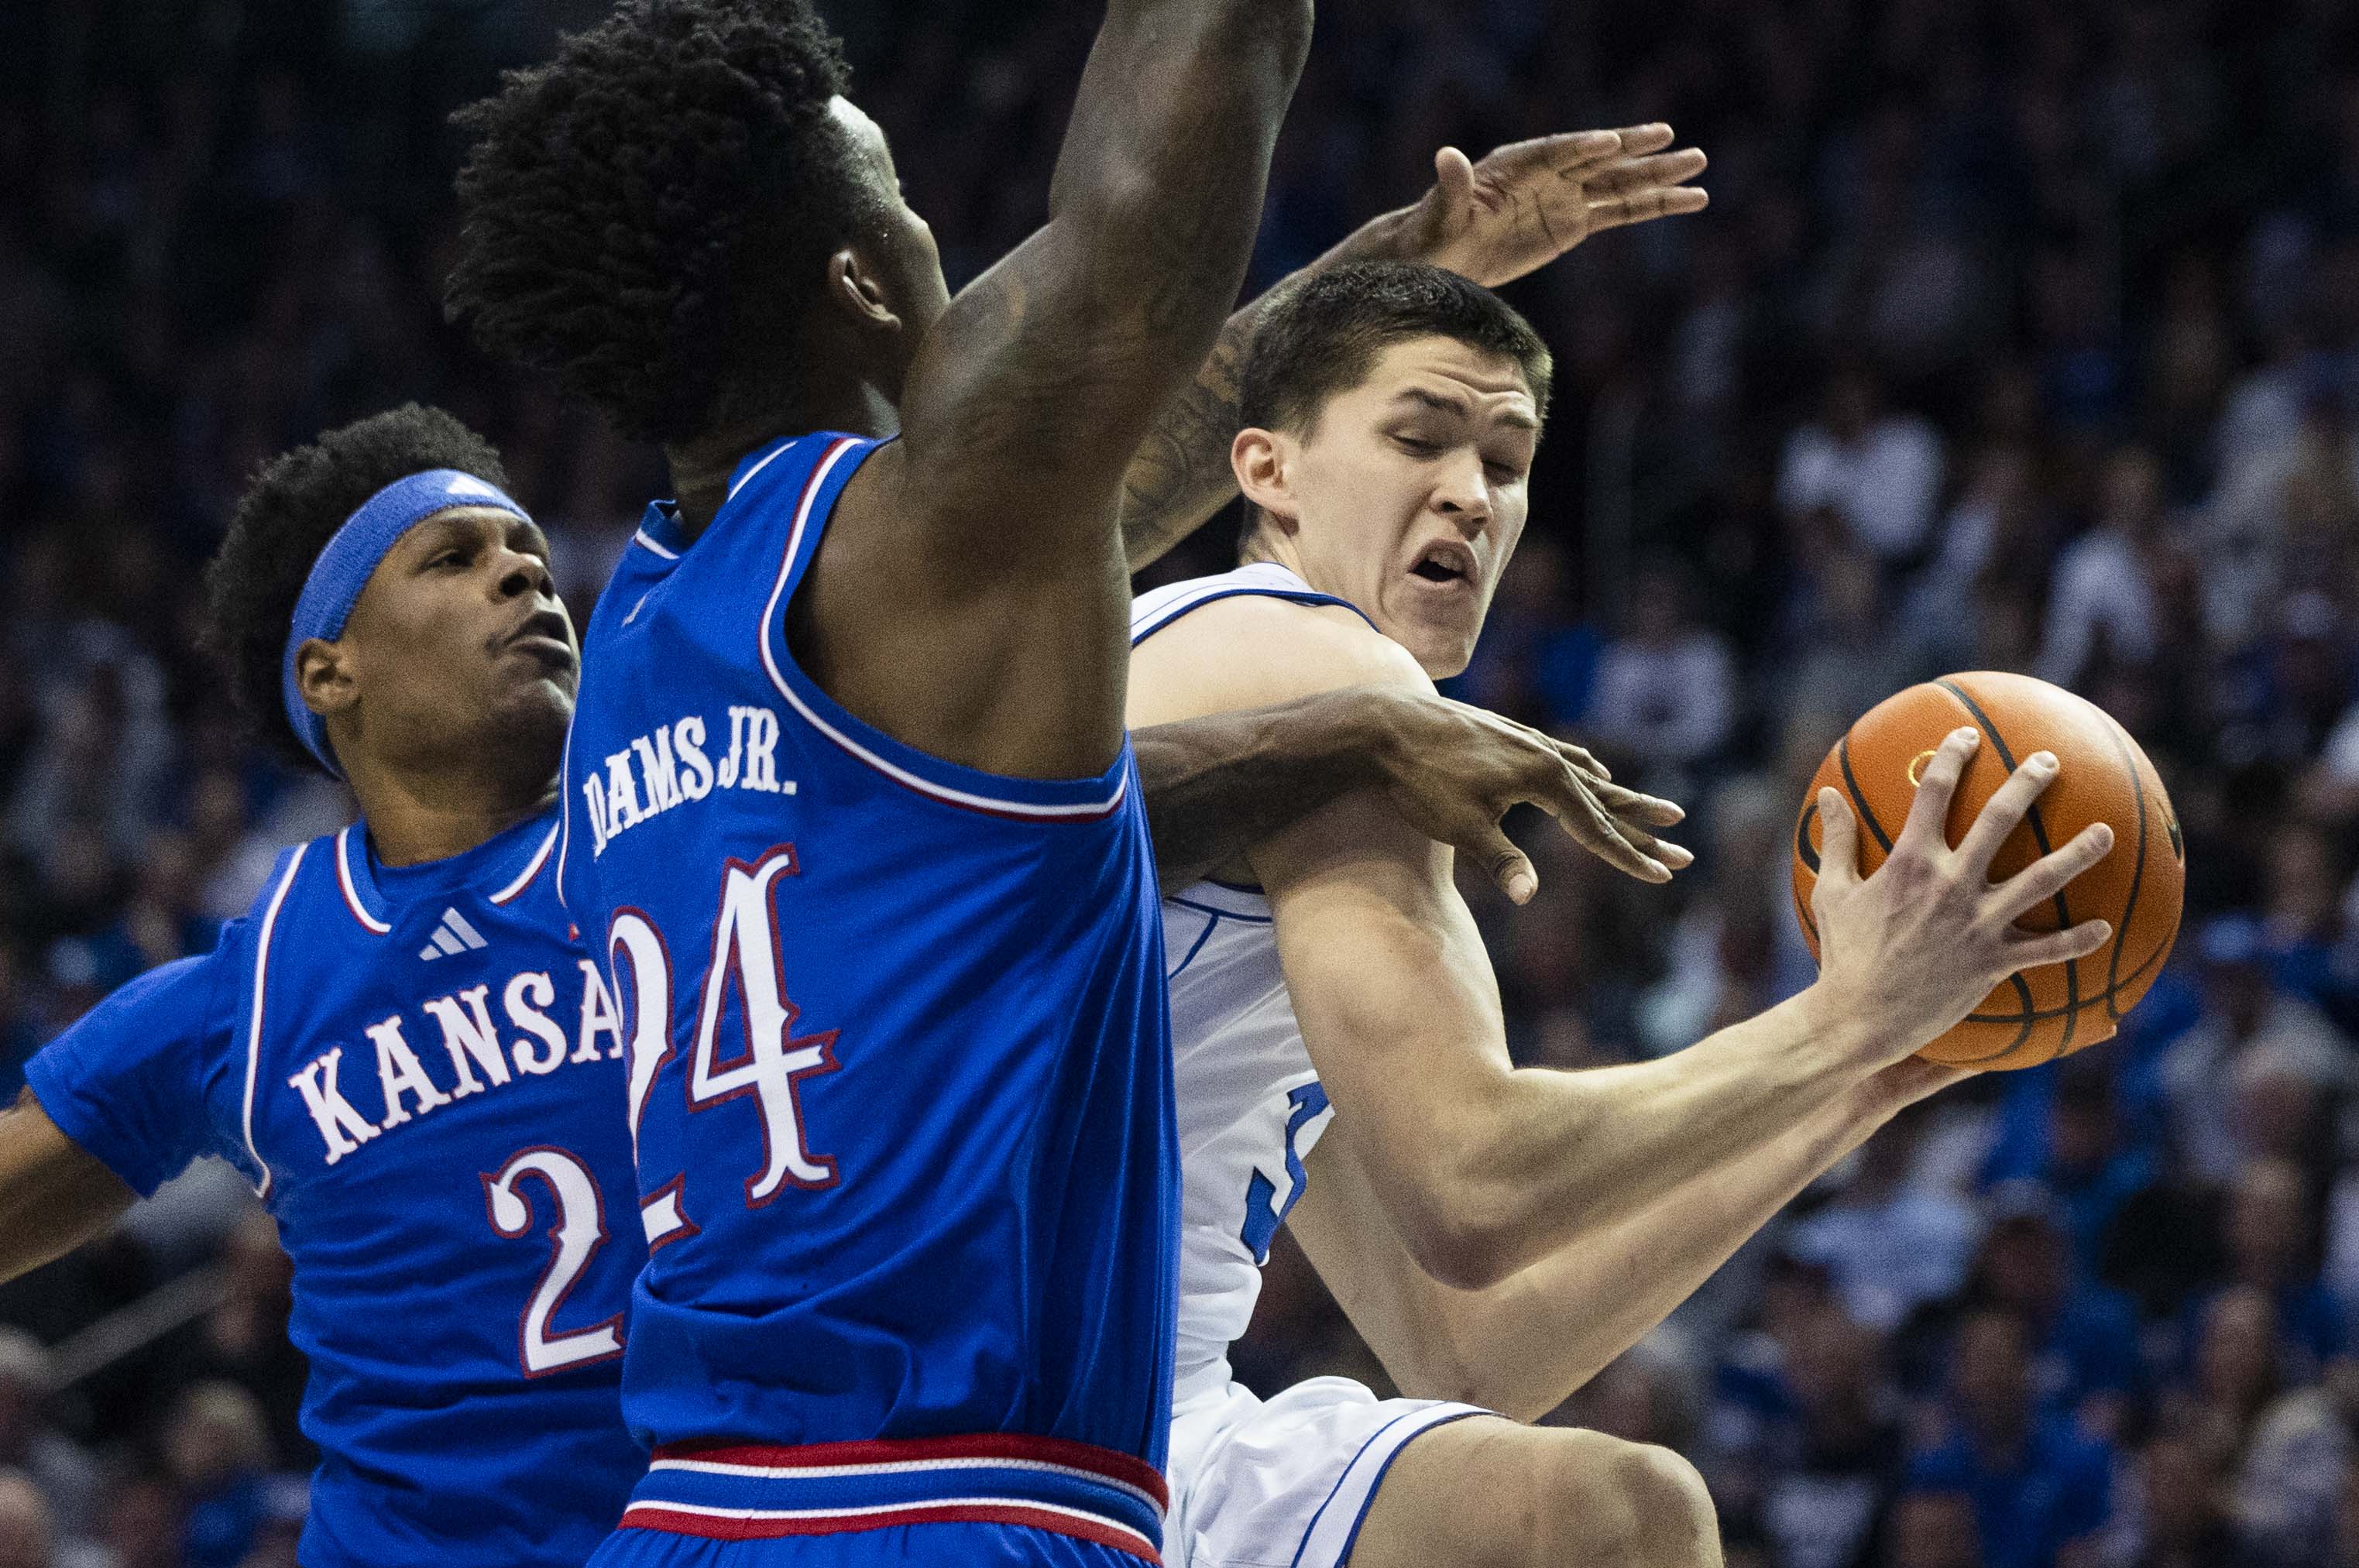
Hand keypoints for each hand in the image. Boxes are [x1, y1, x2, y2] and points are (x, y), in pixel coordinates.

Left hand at [1365, 691, 1689, 901]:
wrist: (1385, 724)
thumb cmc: (1421, 781)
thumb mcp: (1461, 828)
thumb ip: (1501, 861)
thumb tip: (1529, 897)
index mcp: (1543, 779)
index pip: (1596, 829)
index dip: (1630, 856)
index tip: (1664, 875)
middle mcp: (1545, 756)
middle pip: (1605, 800)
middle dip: (1644, 828)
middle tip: (1686, 848)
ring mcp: (1528, 742)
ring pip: (1586, 776)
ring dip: (1621, 796)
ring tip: (1657, 809)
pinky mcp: (1507, 735)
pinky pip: (1562, 755)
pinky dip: (1585, 768)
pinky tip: (1591, 769)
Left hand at [1391, 125, 1709, 288]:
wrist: (1439, 257)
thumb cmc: (1433, 233)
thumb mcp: (1439, 213)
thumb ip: (1450, 187)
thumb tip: (1447, 156)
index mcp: (1515, 165)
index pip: (1555, 152)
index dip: (1582, 148)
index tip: (1613, 143)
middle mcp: (1548, 174)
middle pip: (1598, 160)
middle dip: (1634, 151)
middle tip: (1672, 139)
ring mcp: (1565, 196)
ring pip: (1619, 183)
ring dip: (1659, 177)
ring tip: (1700, 166)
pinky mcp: (1575, 223)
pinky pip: (1621, 212)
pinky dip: (1654, 206)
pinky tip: (1691, 200)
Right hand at [1805, 729, 2114, 1067]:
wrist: (1860, 1016)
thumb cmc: (1843, 954)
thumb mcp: (1831, 891)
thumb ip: (1836, 840)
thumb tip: (1827, 794)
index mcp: (1910, 862)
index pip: (1935, 793)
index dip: (1953, 757)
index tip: (1969, 737)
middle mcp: (1950, 884)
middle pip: (1999, 820)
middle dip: (2027, 784)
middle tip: (2050, 762)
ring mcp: (1977, 923)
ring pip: (2040, 879)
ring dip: (2077, 854)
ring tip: (2106, 833)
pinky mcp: (1993, 962)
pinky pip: (2045, 949)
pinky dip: (2076, 940)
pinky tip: (2103, 928)